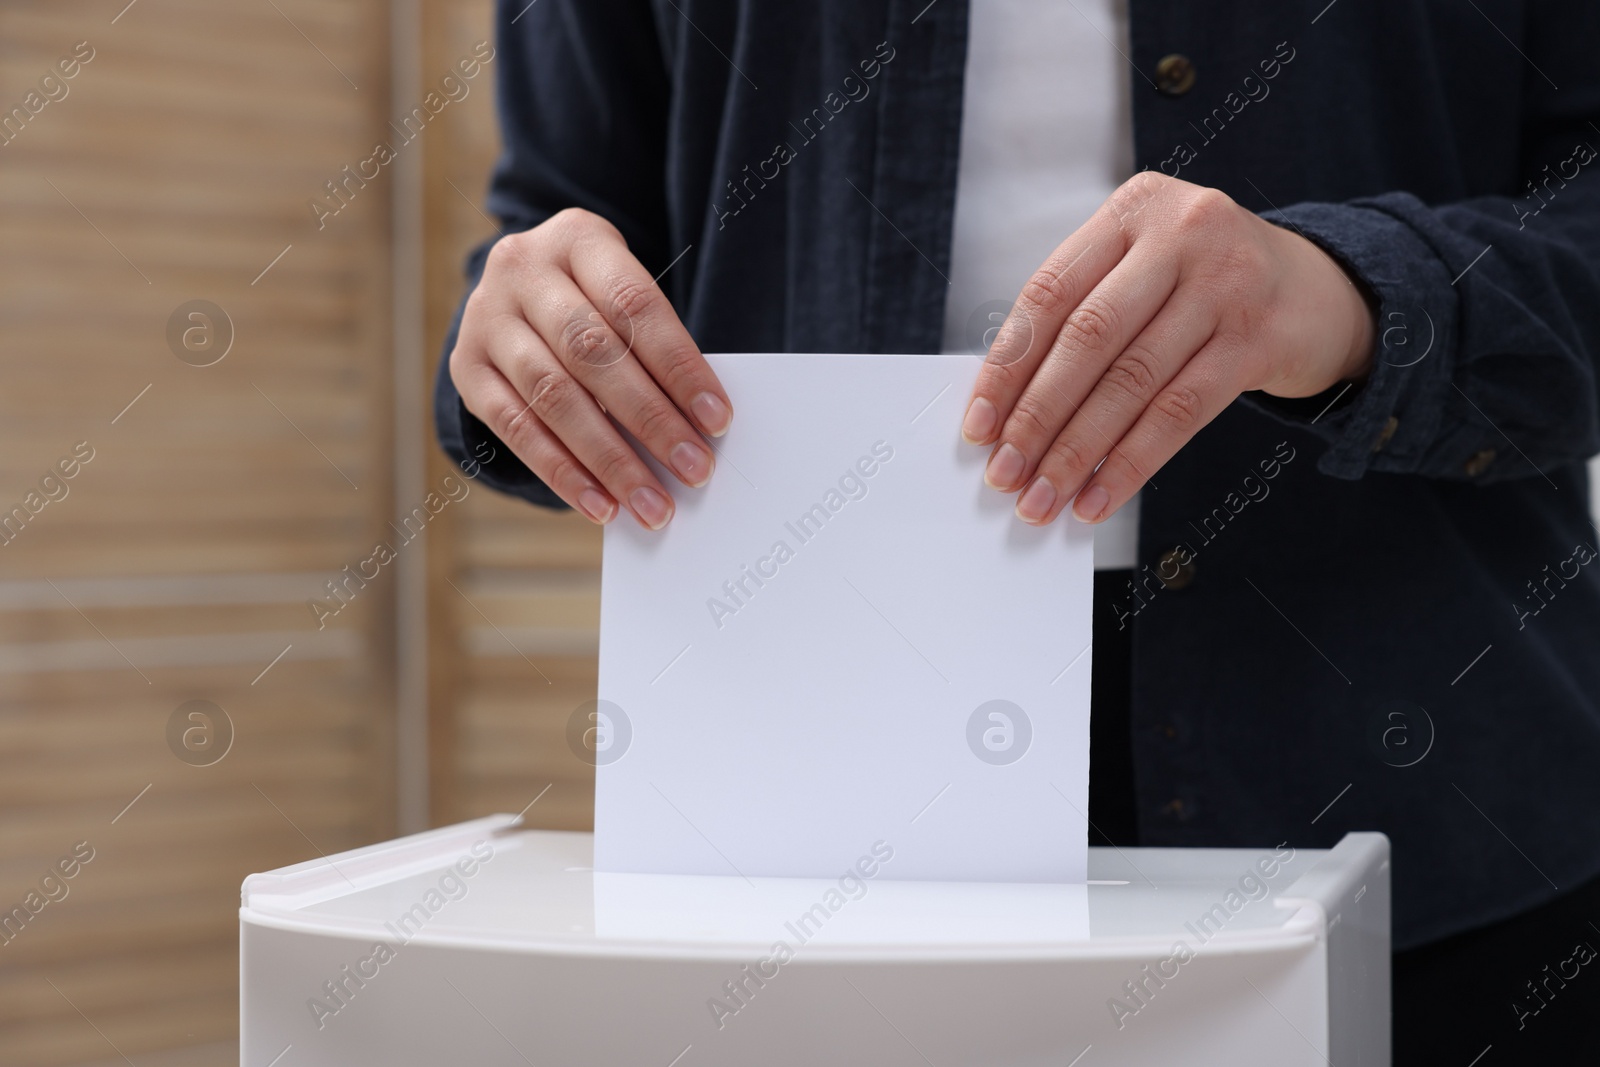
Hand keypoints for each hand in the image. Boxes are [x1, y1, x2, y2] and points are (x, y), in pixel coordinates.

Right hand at [449, 208, 730, 528]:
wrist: (520, 289)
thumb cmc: (597, 301)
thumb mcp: (623, 296)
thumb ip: (652, 347)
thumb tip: (696, 429)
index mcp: (578, 238)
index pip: (635, 304)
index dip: (679, 365)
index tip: (718, 420)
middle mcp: (522, 268)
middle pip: (593, 353)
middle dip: (651, 419)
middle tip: (694, 470)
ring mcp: (486, 317)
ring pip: (554, 396)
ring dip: (610, 459)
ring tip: (652, 504)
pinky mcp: (467, 366)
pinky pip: (516, 429)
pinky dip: (563, 473)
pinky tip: (600, 504)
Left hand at [961, 172, 1375, 525]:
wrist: (1322, 289)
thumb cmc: (1204, 285)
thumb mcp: (1145, 267)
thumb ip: (1084, 313)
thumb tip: (1006, 409)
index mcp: (1135, 209)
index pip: (1050, 293)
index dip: (1008, 366)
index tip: (978, 425)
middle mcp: (1183, 233)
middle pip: (1088, 339)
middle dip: (1037, 417)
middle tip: (1004, 474)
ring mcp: (1228, 283)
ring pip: (1132, 382)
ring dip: (1077, 451)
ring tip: (1042, 498)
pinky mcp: (1261, 339)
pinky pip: (1180, 414)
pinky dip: (1130, 463)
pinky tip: (1098, 498)